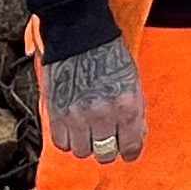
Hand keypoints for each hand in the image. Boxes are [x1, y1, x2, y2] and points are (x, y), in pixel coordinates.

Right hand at [40, 37, 147, 163]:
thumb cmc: (109, 55)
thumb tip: (134, 138)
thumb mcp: (133, 82)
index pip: (130, 148)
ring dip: (85, 143)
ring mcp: (76, 115)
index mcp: (126, 106)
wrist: (79, 35)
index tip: (126, 149)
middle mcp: (102, 114)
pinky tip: (72, 126)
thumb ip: (134, 113)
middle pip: (105, 154)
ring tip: (87, 129)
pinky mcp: (56, 112)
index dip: (129, 151)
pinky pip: (61, 143)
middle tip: (106, 137)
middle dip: (107, 148)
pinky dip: (67, 139)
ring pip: (81, 152)